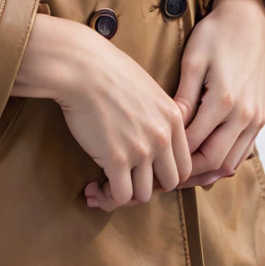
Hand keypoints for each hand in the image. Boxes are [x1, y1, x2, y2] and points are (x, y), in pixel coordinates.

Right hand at [13, 12, 191, 211]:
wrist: (81, 68)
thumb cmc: (107, 71)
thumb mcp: (147, 88)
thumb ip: (158, 114)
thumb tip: (152, 131)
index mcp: (173, 119)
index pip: (183, 165)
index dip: (165, 174)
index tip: (144, 172)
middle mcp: (162, 137)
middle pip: (169, 183)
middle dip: (148, 186)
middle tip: (126, 180)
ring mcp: (141, 150)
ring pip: (144, 194)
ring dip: (125, 194)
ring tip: (106, 185)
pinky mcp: (117, 160)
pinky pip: (120, 195)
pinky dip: (107, 197)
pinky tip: (93, 188)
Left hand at [173, 0, 264, 189]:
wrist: (248, 20)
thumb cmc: (215, 36)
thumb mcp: (193, 61)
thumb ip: (183, 97)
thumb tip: (170, 127)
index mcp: (224, 101)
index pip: (195, 145)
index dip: (172, 159)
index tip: (150, 164)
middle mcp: (244, 115)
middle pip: (213, 161)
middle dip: (187, 174)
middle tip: (161, 178)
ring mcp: (256, 119)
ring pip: (230, 162)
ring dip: (206, 173)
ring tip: (179, 176)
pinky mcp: (261, 117)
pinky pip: (243, 152)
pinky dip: (223, 162)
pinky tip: (203, 165)